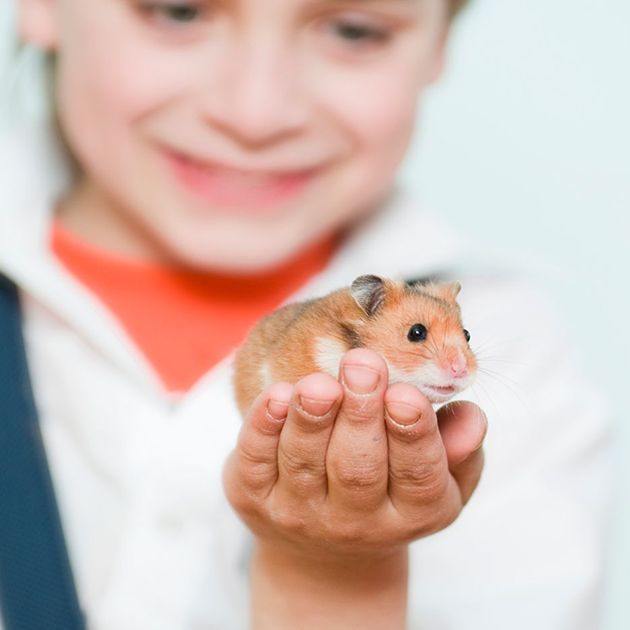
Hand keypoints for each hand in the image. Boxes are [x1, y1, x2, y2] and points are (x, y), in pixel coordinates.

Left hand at [223, 348, 486, 627]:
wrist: (327, 548)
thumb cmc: (393, 491)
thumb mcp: (441, 482)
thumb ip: (460, 450)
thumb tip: (471, 416)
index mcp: (413, 512)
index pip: (419, 475)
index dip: (412, 434)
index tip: (405, 394)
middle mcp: (356, 521)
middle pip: (358, 467)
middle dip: (360, 413)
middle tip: (363, 364)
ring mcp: (300, 513)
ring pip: (305, 463)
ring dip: (311, 418)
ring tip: (318, 382)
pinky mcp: (255, 498)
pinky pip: (255, 461)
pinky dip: (263, 427)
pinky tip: (278, 395)